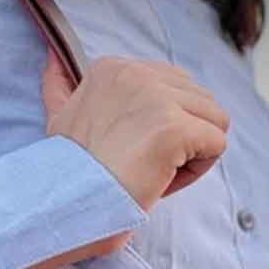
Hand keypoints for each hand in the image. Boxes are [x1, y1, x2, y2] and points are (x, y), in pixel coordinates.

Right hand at [9, 46, 229, 268]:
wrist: (68, 208)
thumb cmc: (68, 176)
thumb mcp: (59, 121)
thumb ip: (60, 89)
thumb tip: (51, 60)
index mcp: (112, 69)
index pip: (170, 86)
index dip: (157, 126)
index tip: (127, 152)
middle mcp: (136, 74)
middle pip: (197, 99)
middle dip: (181, 138)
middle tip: (143, 168)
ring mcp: (157, 100)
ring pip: (213, 119)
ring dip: (191, 154)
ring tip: (155, 174)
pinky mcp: (174, 129)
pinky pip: (217, 144)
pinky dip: (197, 170)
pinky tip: (164, 181)